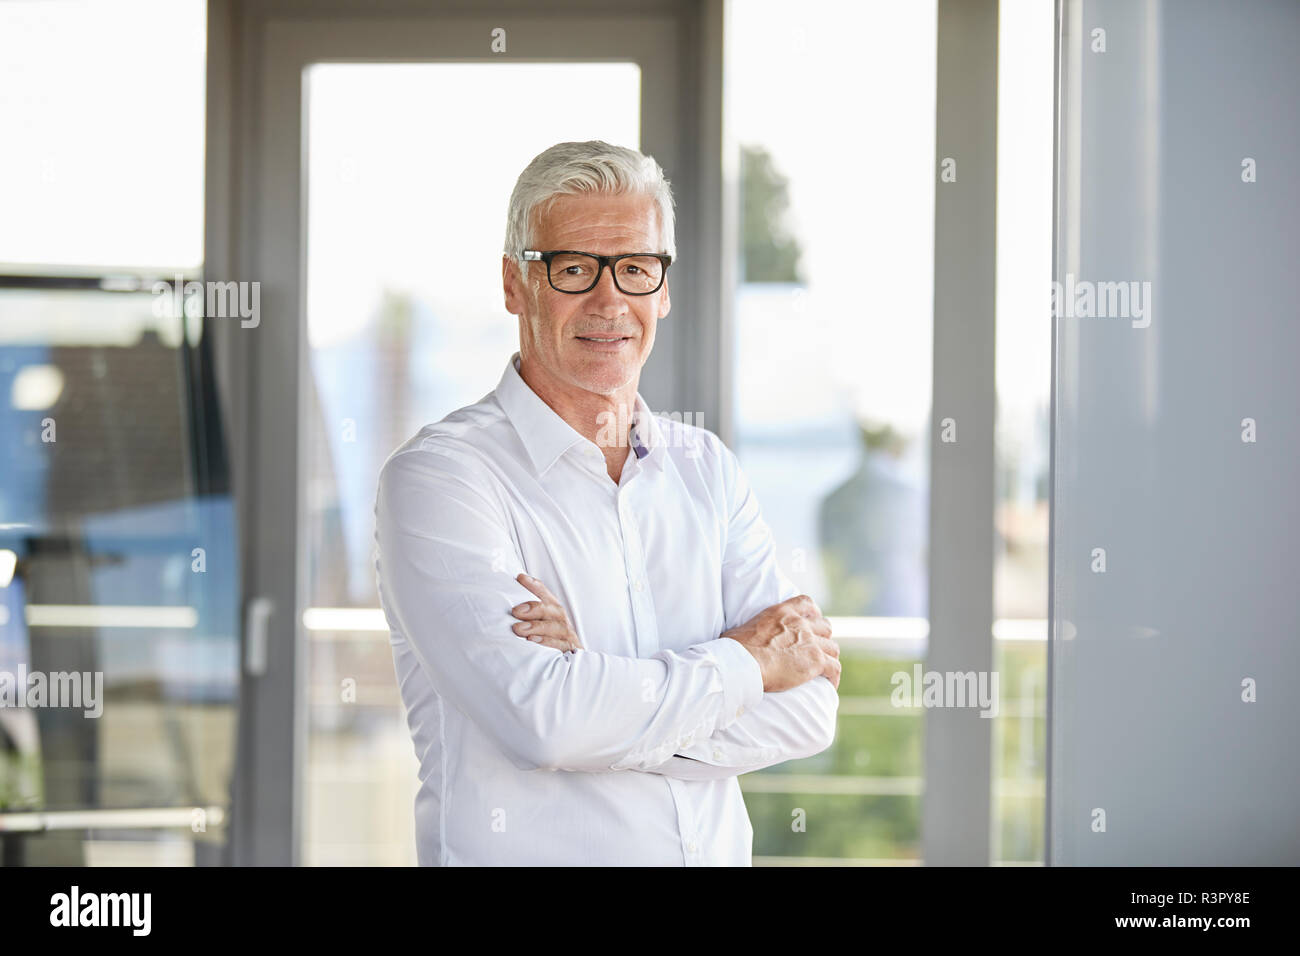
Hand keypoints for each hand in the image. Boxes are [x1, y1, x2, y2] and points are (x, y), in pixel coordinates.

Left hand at [510, 573, 583, 652]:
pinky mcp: (570, 650)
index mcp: (553, 610)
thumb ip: (526, 613)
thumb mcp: (540, 624)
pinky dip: (546, 642)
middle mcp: (561, 620)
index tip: (520, 578)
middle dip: (534, 608)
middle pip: (551, 609)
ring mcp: (567, 635)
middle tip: (515, 611)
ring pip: (555, 627)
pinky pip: (560, 645)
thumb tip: (508, 598)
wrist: (570, 666)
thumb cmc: (550, 641)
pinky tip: (532, 641)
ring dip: (536, 627)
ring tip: (518, 629)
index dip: (534, 585)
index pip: (545, 593)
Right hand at [721, 595, 839, 691]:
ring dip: (829, 657)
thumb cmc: (733, 650)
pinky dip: (833, 676)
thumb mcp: (743, 628)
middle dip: (823, 637)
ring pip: (832, 648)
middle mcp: (799, 623)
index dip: (813, 613)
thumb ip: (751, 629)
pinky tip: (829, 683)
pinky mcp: (815, 661)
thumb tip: (738, 638)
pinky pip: (834, 668)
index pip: (806, 603)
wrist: (742, 663)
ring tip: (824, 669)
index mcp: (781, 612)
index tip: (813, 621)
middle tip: (817, 649)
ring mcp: (810, 641)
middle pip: (825, 626)